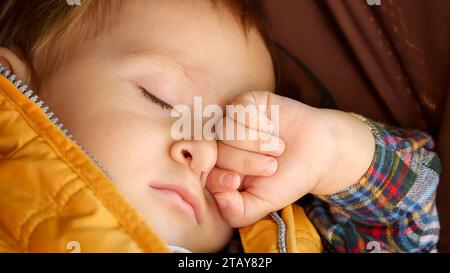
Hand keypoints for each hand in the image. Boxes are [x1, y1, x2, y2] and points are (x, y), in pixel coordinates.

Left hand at [206, 91, 374, 226]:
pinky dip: (256, 120)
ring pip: (226, 129)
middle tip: (271, 165)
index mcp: (219, 168)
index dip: (221, 178)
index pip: (204, 172)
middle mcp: (222, 144)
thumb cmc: (287, 179)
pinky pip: (238, 108)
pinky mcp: (245, 102)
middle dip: (247, 162)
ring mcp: (232, 121)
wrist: (318, 153)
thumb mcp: (261, 204)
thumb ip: (236, 212)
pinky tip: (270, 126)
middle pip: (217, 151)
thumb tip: (217, 197)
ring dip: (256, 142)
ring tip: (277, 147)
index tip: (238, 182)